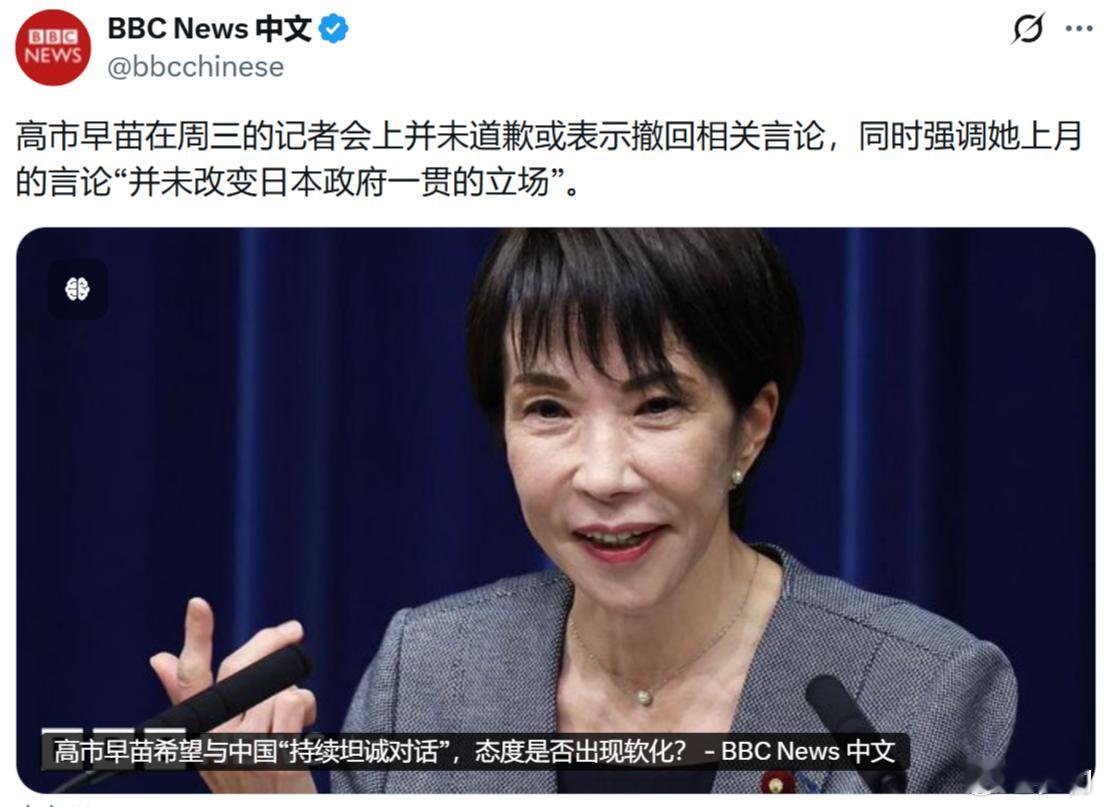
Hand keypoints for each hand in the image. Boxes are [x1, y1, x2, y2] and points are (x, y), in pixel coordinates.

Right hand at [149, 597, 317, 792]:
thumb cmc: (249, 774)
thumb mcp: (216, 740)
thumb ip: (190, 699)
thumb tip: (159, 658)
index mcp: (197, 731)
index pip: (191, 678)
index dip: (196, 638)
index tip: (199, 603)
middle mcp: (214, 742)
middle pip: (239, 669)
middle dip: (270, 642)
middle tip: (293, 630)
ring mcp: (244, 753)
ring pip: (275, 688)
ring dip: (294, 695)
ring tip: (293, 721)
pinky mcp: (275, 759)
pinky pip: (292, 704)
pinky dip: (306, 708)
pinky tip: (303, 730)